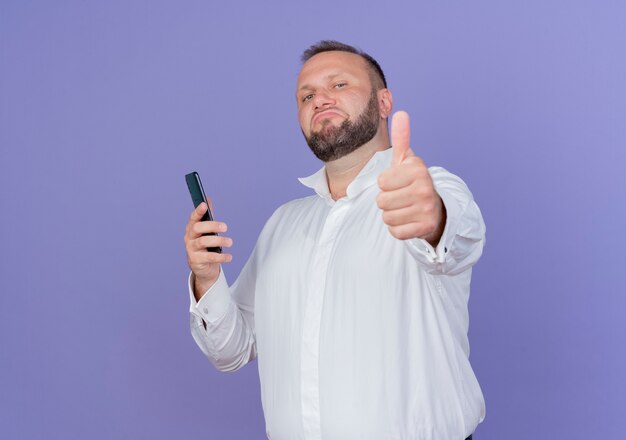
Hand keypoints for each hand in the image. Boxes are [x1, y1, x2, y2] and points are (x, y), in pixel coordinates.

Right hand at [184, 201, 232, 299]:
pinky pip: (209, 257)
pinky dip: (221, 256)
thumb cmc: (205, 245)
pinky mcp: (195, 261)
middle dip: (212, 226)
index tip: (204, 205)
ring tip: (230, 242)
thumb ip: (208, 216)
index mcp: (192, 228)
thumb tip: (208, 199)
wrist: (203, 267)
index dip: (198, 211)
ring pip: (203, 242)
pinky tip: (229, 256)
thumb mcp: (207, 231)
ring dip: (219, 240)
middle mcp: (189, 238)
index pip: (193, 218)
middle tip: (225, 227)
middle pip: (198, 228)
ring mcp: (191, 249)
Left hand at [376, 111, 445, 244]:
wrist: (436, 210)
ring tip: (406, 209)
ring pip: (387, 217)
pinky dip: (399, 229)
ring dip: (392, 215)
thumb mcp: (407, 161)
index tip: (400, 182)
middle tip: (402, 198)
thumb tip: (400, 113)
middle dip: (387, 201)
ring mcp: (427, 208)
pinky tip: (409, 221)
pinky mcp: (426, 227)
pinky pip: (395, 232)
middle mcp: (425, 187)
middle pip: (381, 201)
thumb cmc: (413, 183)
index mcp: (418, 168)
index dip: (386, 184)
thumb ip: (402, 139)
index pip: (381, 181)